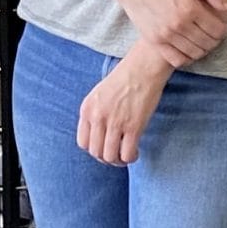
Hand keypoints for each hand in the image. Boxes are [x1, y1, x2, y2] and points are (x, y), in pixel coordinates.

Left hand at [78, 48, 171, 164]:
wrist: (143, 67)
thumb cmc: (125, 77)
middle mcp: (98, 117)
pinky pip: (127, 153)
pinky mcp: (133, 126)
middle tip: (116, 155)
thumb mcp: (100, 93)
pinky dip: (131, 158)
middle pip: (95, 152)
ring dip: (118, 161)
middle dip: (106, 158)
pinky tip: (136, 152)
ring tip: (126, 155)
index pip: (83, 142)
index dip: (94, 149)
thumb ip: (96, 113)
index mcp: (87, 108)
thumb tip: (99, 134)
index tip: (104, 148)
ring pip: (109, 156)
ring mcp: (115, 122)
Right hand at [111, 0, 226, 64]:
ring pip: (195, 53)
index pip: (217, 29)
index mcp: (189, 8)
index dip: (224, 30)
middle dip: (216, 40)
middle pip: (208, 43)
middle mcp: (178, 24)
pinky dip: (187, 58)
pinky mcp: (155, 42)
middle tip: (214, 34)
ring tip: (203, 41)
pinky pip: (177, 60)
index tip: (223, 26)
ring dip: (203, 50)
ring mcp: (165, 35)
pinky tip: (189, 49)